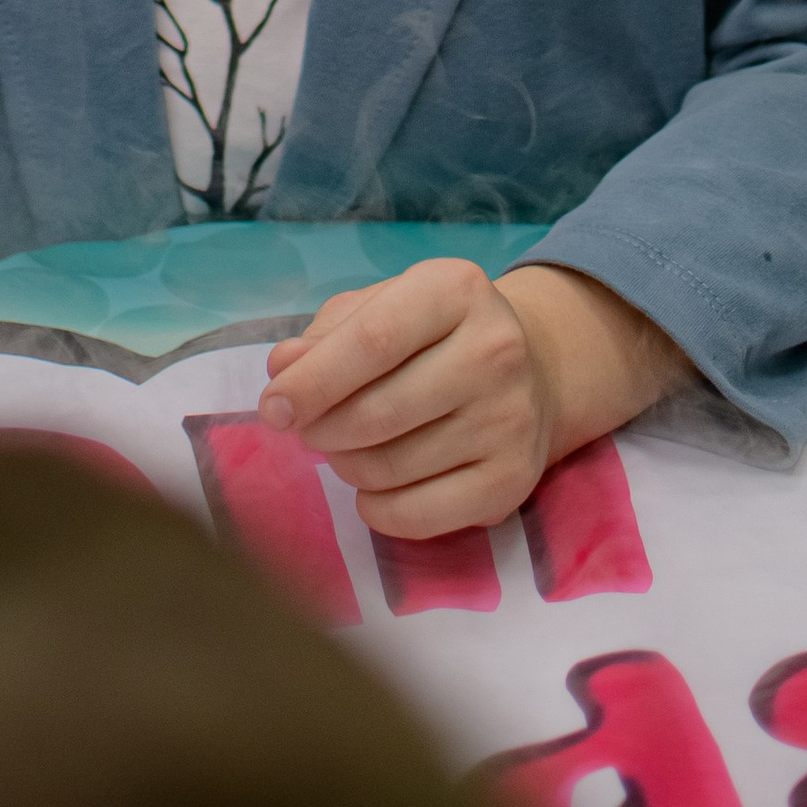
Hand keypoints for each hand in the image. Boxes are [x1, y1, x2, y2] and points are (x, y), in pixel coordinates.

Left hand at [258, 258, 687, 537]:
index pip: (372, 341)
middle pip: (377, 411)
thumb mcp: (383, 307)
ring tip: (346, 448)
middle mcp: (495, 351)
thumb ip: (326, 334)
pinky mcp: (512, 481)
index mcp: (456, 291)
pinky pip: (417, 516)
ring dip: (346, 465)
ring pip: (389, 467)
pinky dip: (376, 508)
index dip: (312, 381)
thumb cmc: (434, 334)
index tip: (272, 407)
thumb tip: (282, 372)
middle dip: (322, 429)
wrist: (534, 371)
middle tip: (306, 430)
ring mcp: (509, 420)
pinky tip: (374, 485)